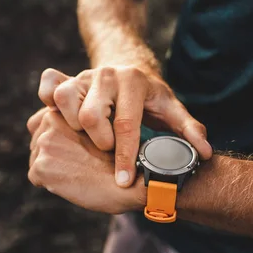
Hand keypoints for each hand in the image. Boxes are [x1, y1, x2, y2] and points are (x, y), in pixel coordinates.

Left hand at [27, 108, 144, 213]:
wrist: (132, 179)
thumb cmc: (118, 153)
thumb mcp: (94, 125)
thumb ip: (71, 121)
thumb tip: (42, 126)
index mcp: (65, 104)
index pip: (40, 123)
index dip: (57, 140)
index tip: (76, 149)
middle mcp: (51, 120)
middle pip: (37, 141)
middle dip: (52, 154)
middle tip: (79, 163)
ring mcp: (45, 142)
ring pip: (36, 158)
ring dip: (52, 168)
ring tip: (78, 172)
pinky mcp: (42, 165)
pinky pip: (36, 177)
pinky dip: (50, 184)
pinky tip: (73, 182)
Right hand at [37, 66, 211, 187]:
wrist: (128, 69)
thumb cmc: (150, 97)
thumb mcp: (172, 110)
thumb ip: (189, 130)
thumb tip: (204, 154)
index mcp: (133, 81)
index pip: (126, 124)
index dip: (124, 157)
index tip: (123, 182)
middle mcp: (104, 74)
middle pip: (90, 115)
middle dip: (99, 143)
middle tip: (107, 152)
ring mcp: (82, 75)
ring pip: (64, 100)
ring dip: (73, 127)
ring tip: (88, 139)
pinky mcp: (65, 79)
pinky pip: (47, 87)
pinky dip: (47, 104)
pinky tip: (60, 122)